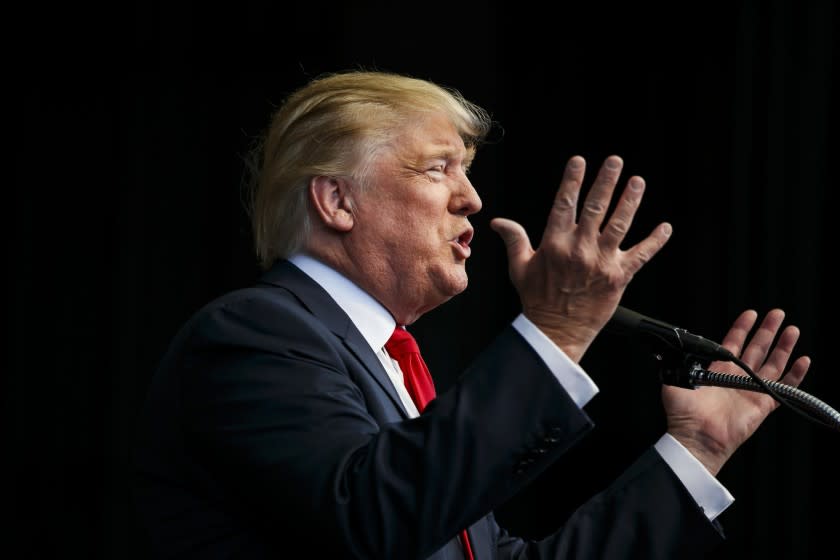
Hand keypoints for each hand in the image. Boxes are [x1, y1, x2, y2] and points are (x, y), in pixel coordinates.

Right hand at [491, 155, 671, 361]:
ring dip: (630, 201)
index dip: (572, 181)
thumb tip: (498, 222)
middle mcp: (580, 249)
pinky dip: (655, 241)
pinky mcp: (619, 277)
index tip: (579, 161)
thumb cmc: (537, 300)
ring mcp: (601, 262)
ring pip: (620, 224)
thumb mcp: (519, 268)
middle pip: (595, 207)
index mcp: (555, 244)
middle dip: (606, 181)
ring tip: (637, 182)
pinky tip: (665, 228)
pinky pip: (641, 255)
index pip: (564, 204)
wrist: (557, 332)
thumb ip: (514, 240)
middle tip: (615, 161)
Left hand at [664, 308, 810, 474]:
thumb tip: (676, 349)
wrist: (696, 437)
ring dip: (783, 347)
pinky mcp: (763, 404)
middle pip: (757, 349)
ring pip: (772, 364)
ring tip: (792, 329)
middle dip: (767, 330)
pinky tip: (803, 360)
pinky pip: (784, 388)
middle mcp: (736, 378)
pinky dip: (795, 375)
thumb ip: (679, 363)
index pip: (733, 343)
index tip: (751, 314)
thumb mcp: (675, 380)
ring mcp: (751, 390)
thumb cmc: (683, 413)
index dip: (742, 328)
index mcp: (717, 370)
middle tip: (777, 314)